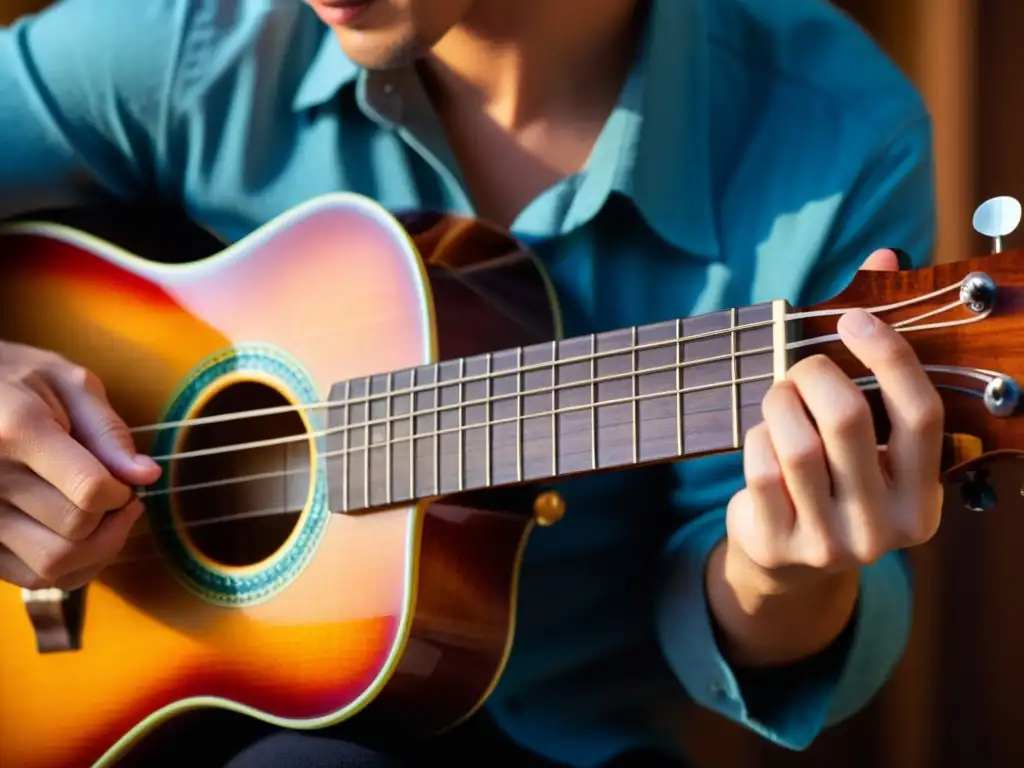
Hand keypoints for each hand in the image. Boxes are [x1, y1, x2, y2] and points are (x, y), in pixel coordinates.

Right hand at [0, 342, 161, 589]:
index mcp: (17, 430)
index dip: (121, 493)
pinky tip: (82, 541)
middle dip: (114, 519)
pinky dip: (69, 569)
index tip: (124, 481)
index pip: (89, 490)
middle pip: (75, 530)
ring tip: (105, 521)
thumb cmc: (20, 380)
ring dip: (96, 551)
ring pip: (52, 565)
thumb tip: (147, 475)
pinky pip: (30, 578)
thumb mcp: (69, 383)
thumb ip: (109, 431)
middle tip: (120, 498)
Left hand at [726, 249, 943, 593]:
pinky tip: (763, 439)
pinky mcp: (780, 546)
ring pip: (796, 441)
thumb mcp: (866, 432)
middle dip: (812, 374)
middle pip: (846, 417)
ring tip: (779, 398)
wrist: (788, 561)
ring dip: (778, 401)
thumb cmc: (832, 476)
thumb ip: (878, 355)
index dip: (888, 355)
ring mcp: (832, 544)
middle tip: (801, 368)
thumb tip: (884, 256)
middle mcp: (887, 528)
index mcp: (922, 496)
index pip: (920, 414)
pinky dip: (756, 437)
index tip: (853, 317)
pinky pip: (760, 466)